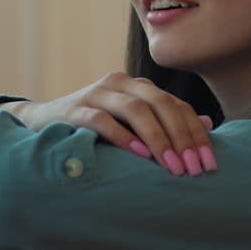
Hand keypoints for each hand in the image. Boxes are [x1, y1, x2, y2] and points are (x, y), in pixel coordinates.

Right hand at [0, 72, 216, 175]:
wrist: (42, 122)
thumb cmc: (93, 126)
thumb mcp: (131, 123)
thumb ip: (164, 120)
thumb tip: (206, 124)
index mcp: (137, 85)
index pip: (175, 105)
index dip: (195, 133)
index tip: (208, 162)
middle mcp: (119, 83)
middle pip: (160, 103)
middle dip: (181, 137)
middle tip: (194, 167)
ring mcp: (95, 93)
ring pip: (135, 109)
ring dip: (158, 138)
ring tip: (172, 165)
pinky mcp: (74, 109)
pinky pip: (102, 120)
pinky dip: (123, 137)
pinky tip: (139, 154)